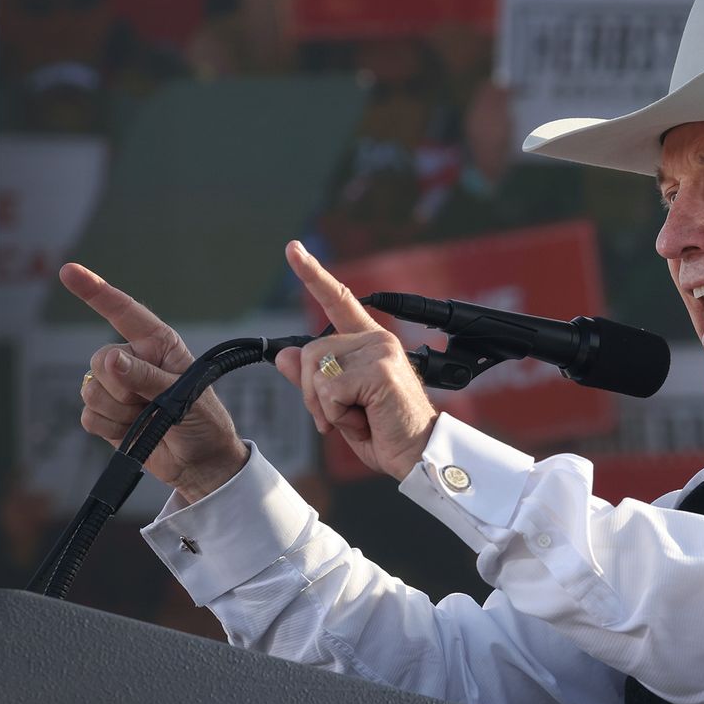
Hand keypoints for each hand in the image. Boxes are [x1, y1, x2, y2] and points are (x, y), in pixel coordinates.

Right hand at [63, 264, 248, 503]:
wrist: (200, 463)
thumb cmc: (203, 421)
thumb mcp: (185, 396)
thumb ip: (147, 377)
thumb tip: (111, 360)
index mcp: (158, 345)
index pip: (123, 312)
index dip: (96, 291)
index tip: (69, 271)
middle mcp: (134, 361)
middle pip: (100, 359)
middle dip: (121, 385)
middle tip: (151, 403)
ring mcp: (118, 388)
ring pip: (91, 390)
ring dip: (119, 410)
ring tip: (148, 420)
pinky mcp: (106, 415)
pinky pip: (88, 416)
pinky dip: (111, 428)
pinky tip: (134, 433)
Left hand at [275, 240, 439, 479]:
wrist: (419, 454)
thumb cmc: (385, 432)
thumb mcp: (339, 405)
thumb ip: (313, 379)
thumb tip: (284, 356)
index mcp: (369, 343)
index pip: (338, 300)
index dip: (313, 274)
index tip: (293, 249)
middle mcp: (376, 339)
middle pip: (310, 352)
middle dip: (312, 393)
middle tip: (338, 417)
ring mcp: (380, 350)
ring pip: (316, 371)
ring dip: (324, 406)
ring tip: (356, 417)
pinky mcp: (379, 368)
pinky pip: (329, 389)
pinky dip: (336, 414)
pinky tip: (363, 419)